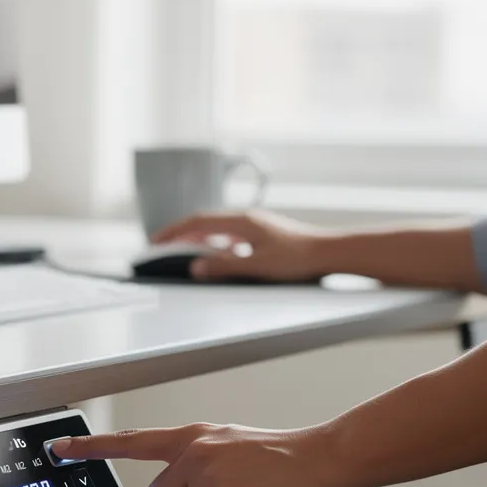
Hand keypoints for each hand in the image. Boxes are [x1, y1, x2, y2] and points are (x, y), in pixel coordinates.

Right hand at [151, 210, 333, 281]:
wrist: (330, 253)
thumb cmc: (299, 258)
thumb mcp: (257, 266)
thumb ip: (224, 266)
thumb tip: (196, 267)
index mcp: (241, 221)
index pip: (198, 222)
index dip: (174, 231)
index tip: (156, 241)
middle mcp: (247, 219)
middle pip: (205, 222)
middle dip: (182, 233)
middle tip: (163, 245)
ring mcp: (256, 225)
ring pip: (218, 228)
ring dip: (198, 238)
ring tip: (184, 251)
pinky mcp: (264, 234)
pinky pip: (231, 235)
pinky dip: (216, 243)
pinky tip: (219, 256)